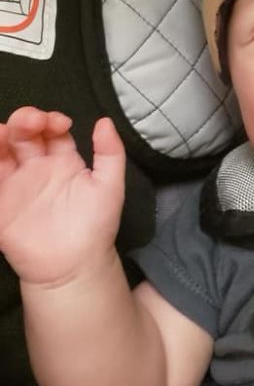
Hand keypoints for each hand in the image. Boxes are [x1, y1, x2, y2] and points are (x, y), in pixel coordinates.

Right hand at [0, 107, 125, 286]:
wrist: (72, 266)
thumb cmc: (95, 226)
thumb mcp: (110, 186)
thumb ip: (111, 153)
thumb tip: (105, 120)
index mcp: (64, 161)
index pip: (53, 130)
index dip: (53, 120)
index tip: (60, 122)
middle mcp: (38, 168)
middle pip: (25, 134)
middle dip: (26, 120)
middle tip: (32, 121)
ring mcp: (16, 184)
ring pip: (2, 150)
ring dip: (2, 135)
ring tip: (4, 132)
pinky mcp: (0, 202)